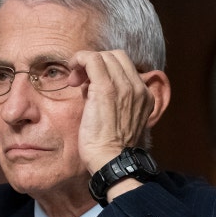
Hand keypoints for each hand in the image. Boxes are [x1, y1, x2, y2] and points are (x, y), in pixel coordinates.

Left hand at [68, 50, 154, 172]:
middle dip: (95, 63)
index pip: (125, 66)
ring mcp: (124, 87)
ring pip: (104, 56)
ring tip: (75, 81)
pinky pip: (92, 60)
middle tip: (79, 80)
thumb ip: (108, 99)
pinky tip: (72, 71)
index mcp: (144, 95)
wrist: (111, 160)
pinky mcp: (107, 89)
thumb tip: (89, 85)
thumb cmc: (108, 146)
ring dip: (85, 63)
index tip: (87, 83)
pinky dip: (80, 59)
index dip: (105, 68)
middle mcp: (138, 88)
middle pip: (116, 56)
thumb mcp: (115, 119)